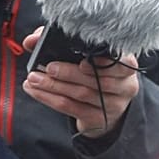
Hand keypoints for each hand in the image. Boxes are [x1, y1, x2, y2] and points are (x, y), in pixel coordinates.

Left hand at [22, 27, 139, 137]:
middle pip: (99, 80)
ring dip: (54, 86)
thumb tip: (32, 40)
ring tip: (34, 79)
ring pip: (82, 94)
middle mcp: (126, 85)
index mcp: (126, 65)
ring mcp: (114, 104)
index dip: (104, 62)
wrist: (104, 103)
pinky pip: (72, 108)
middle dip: (69, 73)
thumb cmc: (93, 70)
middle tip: (48, 68)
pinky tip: (35, 91)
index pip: (124, 63)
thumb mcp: (85, 54)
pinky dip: (50, 99)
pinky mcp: (99, 118)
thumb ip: (60, 42)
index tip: (83, 61)